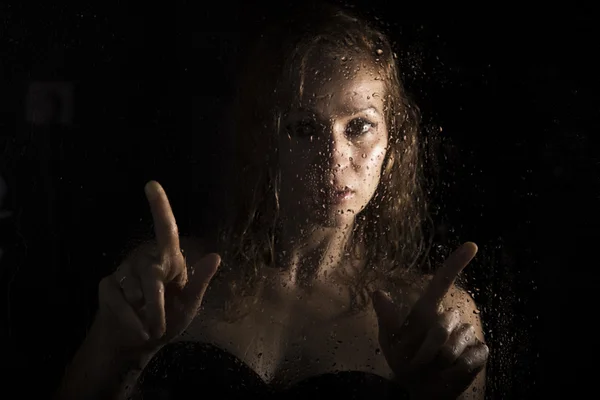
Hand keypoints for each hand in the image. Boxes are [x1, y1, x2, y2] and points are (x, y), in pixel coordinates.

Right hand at [96, 181, 220, 352]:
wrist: (136, 344)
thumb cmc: (167, 320)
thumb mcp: (189, 306)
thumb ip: (200, 282)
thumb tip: (216, 256)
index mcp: (170, 261)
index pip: (166, 230)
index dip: (160, 207)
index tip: (152, 185)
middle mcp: (146, 260)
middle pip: (150, 273)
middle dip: (155, 304)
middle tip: (159, 327)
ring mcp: (124, 271)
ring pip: (133, 289)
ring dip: (143, 315)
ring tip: (148, 327)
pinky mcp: (108, 286)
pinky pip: (116, 300)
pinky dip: (128, 320)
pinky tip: (134, 328)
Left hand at [373, 242, 488, 398]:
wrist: (421, 388)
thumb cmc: (403, 360)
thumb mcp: (390, 340)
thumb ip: (388, 317)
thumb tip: (377, 292)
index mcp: (428, 310)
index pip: (442, 281)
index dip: (456, 263)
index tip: (472, 245)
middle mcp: (450, 318)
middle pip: (444, 324)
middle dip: (429, 346)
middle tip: (419, 359)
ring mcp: (466, 335)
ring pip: (456, 344)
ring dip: (440, 361)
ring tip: (433, 366)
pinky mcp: (478, 352)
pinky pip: (470, 358)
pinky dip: (456, 371)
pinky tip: (450, 373)